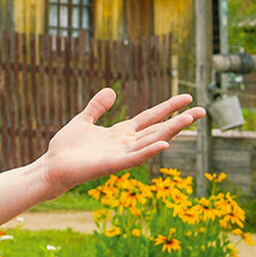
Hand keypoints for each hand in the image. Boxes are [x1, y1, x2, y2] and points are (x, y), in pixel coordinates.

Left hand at [41, 88, 204, 193]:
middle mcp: (125, 143)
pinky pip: (134, 158)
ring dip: (170, 131)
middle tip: (203, 110)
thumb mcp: (83, 120)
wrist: (52, 166)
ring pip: (151, 141)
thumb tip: (111, 90)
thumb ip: (97, 107)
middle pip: (157, 128)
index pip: (150, 117)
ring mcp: (121, 154)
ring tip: (189, 119)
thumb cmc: (66, 148)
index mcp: (120, 132)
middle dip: (179, 120)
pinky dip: (149, 151)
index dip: (168, 107)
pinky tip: (164, 144)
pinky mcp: (112, 165)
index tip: (187, 97)